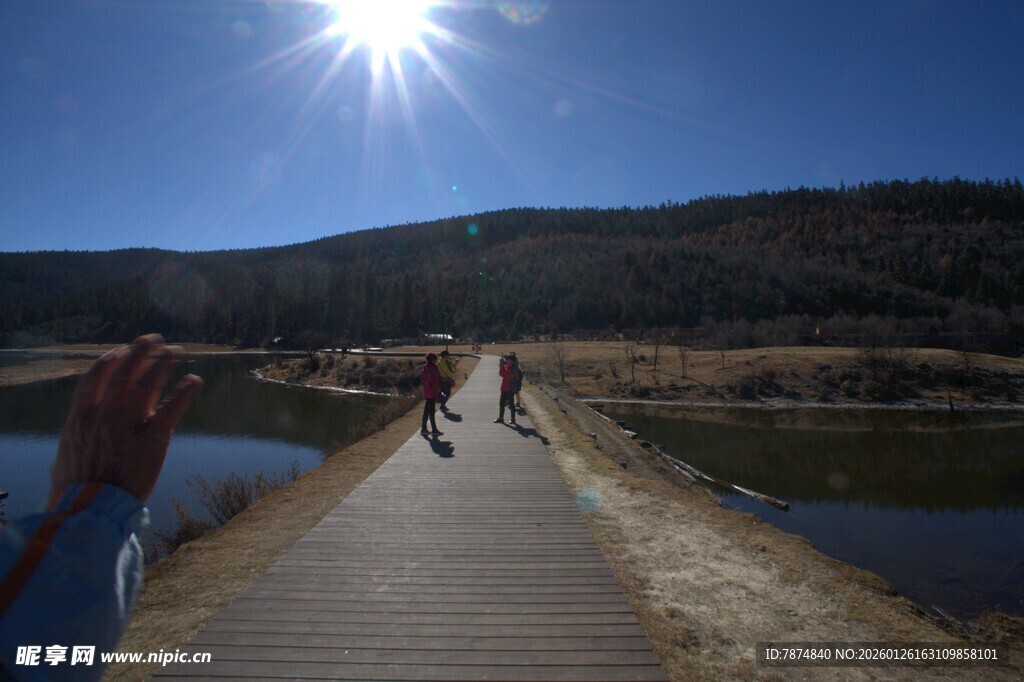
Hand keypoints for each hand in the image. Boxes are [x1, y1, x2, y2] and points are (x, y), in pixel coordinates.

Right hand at [51, 334, 202, 502]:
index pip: (95, 376)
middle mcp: (105, 415)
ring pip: (148, 385)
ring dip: (163, 364)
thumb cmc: (75, 490)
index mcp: (81, 417)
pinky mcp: (153, 440)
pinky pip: (171, 409)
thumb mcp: (65, 456)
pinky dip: (183, 392)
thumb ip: (75, 437)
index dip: (110, 360)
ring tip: (174, 351)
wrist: (90, 511)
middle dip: (139, 352)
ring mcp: (129, 426)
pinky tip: (193, 381)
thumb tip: (75, 435)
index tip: (121, 351)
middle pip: (124, 373)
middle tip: (152, 339)